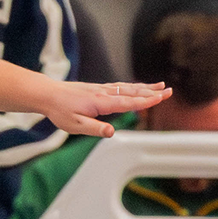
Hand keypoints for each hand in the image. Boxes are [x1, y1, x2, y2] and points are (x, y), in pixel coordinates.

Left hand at [43, 80, 170, 137]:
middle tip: (169, 91)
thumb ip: (95, 129)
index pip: (128, 102)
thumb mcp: (75, 125)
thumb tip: (112, 133)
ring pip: (127, 88)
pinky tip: (138, 87)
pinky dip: (133, 86)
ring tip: (161, 85)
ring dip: (145, 87)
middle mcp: (104, 93)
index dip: (146, 101)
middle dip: (151, 92)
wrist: (48, 94)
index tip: (161, 98)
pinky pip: (120, 86)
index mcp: (101, 103)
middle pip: (132, 93)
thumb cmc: (60, 111)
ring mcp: (102, 89)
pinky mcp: (98, 88)